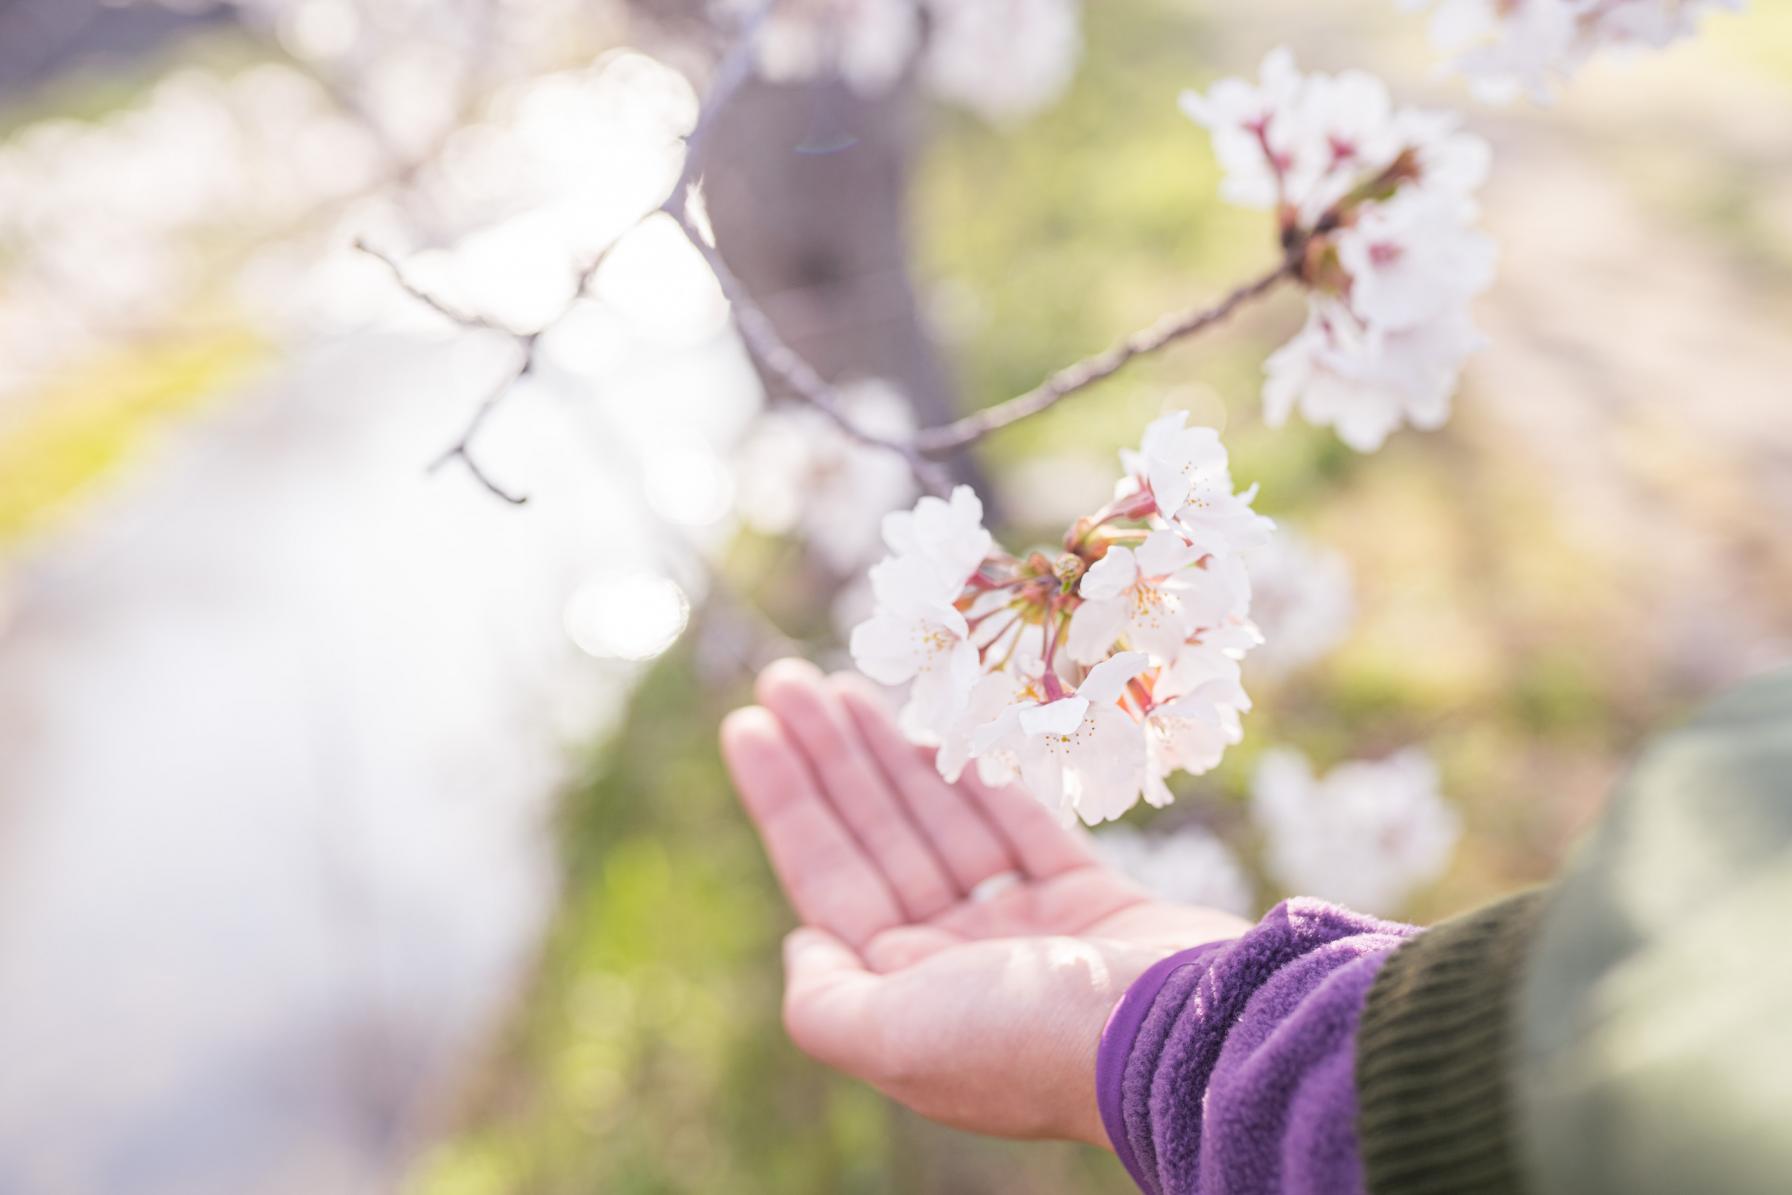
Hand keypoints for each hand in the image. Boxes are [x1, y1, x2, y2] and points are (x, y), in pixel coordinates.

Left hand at [721, 659, 1248, 1145]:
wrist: (1182, 1036)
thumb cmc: (1026, 1036)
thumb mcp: (894, 1039)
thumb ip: (826, 1002)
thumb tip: (801, 943)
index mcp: (906, 994)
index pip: (828, 877)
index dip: (785, 799)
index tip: (749, 723)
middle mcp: (958, 962)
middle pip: (877, 838)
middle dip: (830, 758)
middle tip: (786, 678)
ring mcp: (1025, 932)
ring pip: (941, 823)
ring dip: (890, 755)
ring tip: (844, 685)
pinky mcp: (1090, 903)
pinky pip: (1020, 825)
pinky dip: (979, 779)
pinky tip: (936, 732)